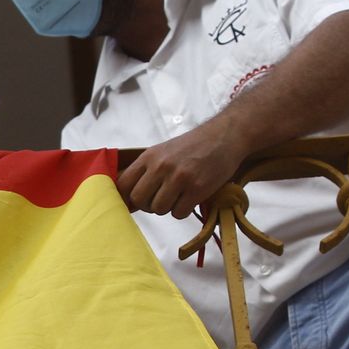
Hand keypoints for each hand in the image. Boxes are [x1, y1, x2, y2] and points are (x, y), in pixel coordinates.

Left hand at [116, 122, 246, 218]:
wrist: (225, 136)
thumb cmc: (192, 146)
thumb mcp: (162, 152)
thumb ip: (144, 171)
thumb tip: (127, 198)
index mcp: (149, 157)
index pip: (123, 185)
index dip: (126, 197)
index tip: (134, 201)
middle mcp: (161, 167)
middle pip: (139, 200)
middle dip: (147, 205)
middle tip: (160, 200)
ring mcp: (179, 178)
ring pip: (158, 209)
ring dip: (167, 208)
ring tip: (177, 197)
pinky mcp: (197, 188)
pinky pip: (178, 213)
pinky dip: (182, 211)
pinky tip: (189, 200)